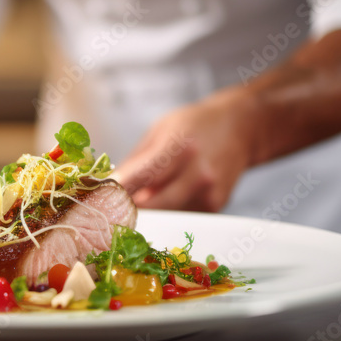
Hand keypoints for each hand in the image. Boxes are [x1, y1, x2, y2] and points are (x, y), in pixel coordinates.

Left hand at [112, 91, 256, 211]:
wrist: (241, 128)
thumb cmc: (196, 124)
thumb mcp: (161, 130)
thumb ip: (136, 161)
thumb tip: (109, 184)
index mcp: (179, 148)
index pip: (140, 178)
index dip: (116, 190)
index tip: (98, 195)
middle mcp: (197, 174)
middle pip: (151, 206)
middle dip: (128, 208)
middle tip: (111, 205)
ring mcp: (208, 194)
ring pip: (164, 215)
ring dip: (149, 209)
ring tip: (146, 191)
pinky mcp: (213, 207)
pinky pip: (180, 215)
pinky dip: (169, 208)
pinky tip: (172, 191)